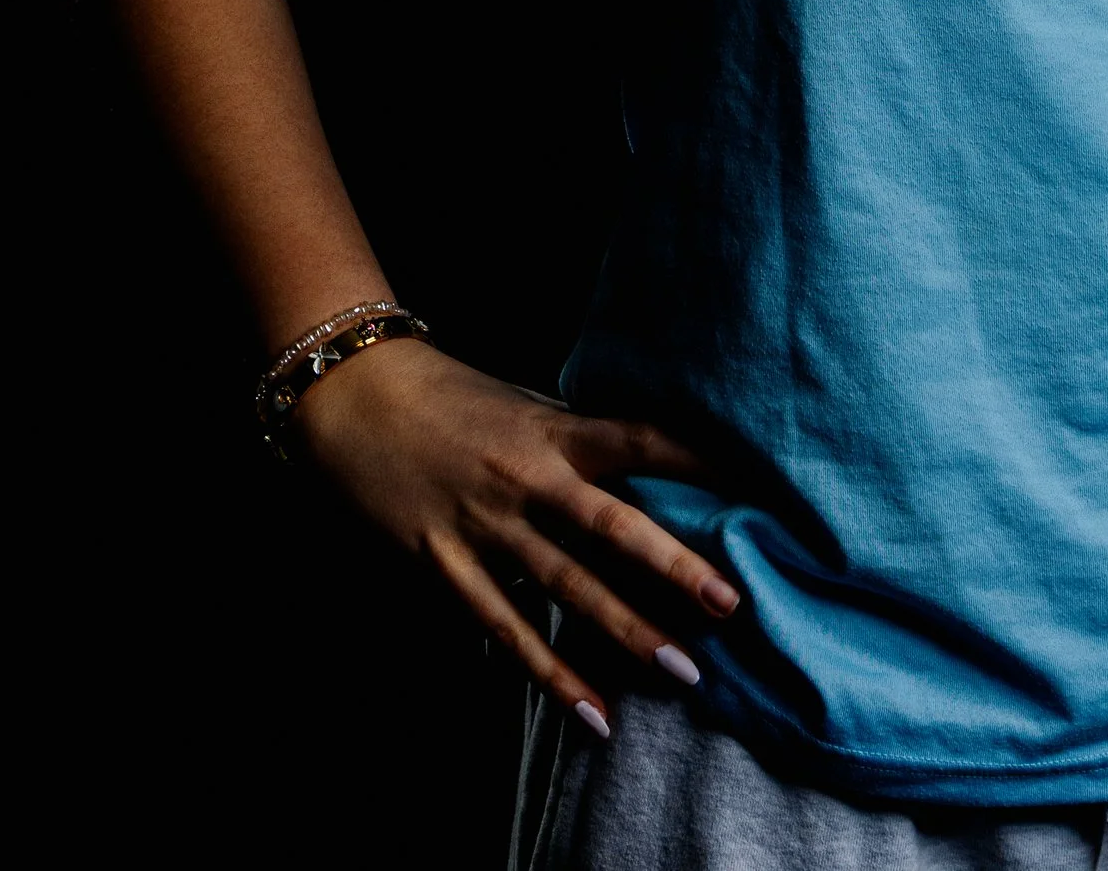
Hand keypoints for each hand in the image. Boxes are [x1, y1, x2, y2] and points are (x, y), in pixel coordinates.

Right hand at [290, 333, 737, 734]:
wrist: (356, 398)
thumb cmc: (450, 396)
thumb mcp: (524, 404)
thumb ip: (577, 440)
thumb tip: (646, 469)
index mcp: (552, 429)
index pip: (637, 439)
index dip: (694, 458)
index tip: (751, 482)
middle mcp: (526, 477)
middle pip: (611, 526)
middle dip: (673, 568)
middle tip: (731, 603)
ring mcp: (486, 525)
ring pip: (566, 588)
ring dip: (625, 632)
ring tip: (682, 671)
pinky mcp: (446, 565)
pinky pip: (505, 629)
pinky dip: (549, 675)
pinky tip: (592, 712)